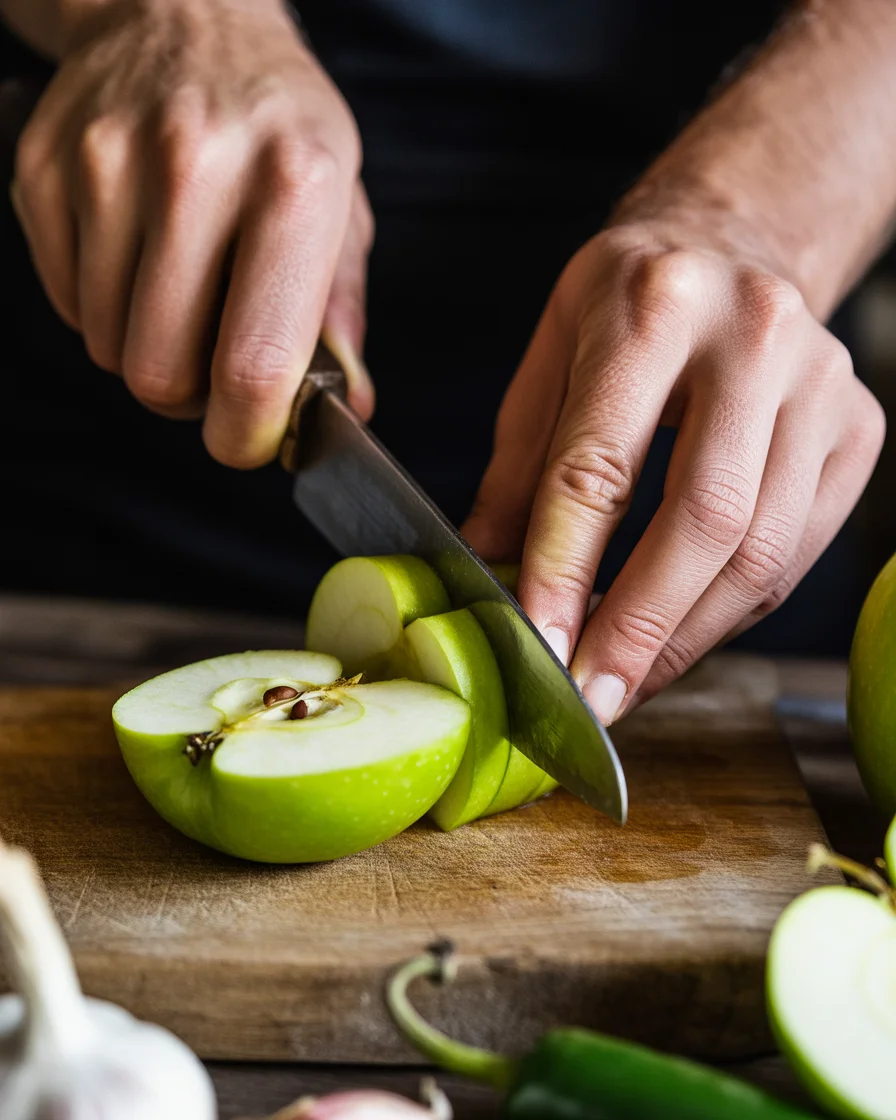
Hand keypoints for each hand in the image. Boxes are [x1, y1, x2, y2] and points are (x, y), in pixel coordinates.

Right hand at [11, 0, 373, 466]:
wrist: (186, 13)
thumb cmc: (280, 127)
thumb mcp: (343, 205)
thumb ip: (341, 315)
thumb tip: (349, 411)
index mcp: (294, 184)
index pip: (254, 362)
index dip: (247, 433)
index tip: (248, 440)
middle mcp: (195, 167)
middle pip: (161, 373)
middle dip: (190, 402)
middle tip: (214, 372)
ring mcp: (107, 164)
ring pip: (109, 348)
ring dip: (148, 354)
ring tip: (183, 305)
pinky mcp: (46, 169)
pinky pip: (68, 305)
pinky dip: (105, 312)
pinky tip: (140, 264)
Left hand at [462, 219, 884, 722]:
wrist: (739, 241)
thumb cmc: (629, 299)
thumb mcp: (552, 350)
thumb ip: (521, 462)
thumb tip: (487, 565)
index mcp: (652, 309)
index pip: (601, 462)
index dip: (566, 565)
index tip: (538, 641)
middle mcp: (753, 338)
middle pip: (703, 519)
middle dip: (640, 626)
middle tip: (592, 694)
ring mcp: (821, 384)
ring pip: (761, 550)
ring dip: (688, 637)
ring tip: (630, 682)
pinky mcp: (857, 428)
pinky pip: (796, 551)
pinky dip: (734, 611)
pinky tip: (683, 635)